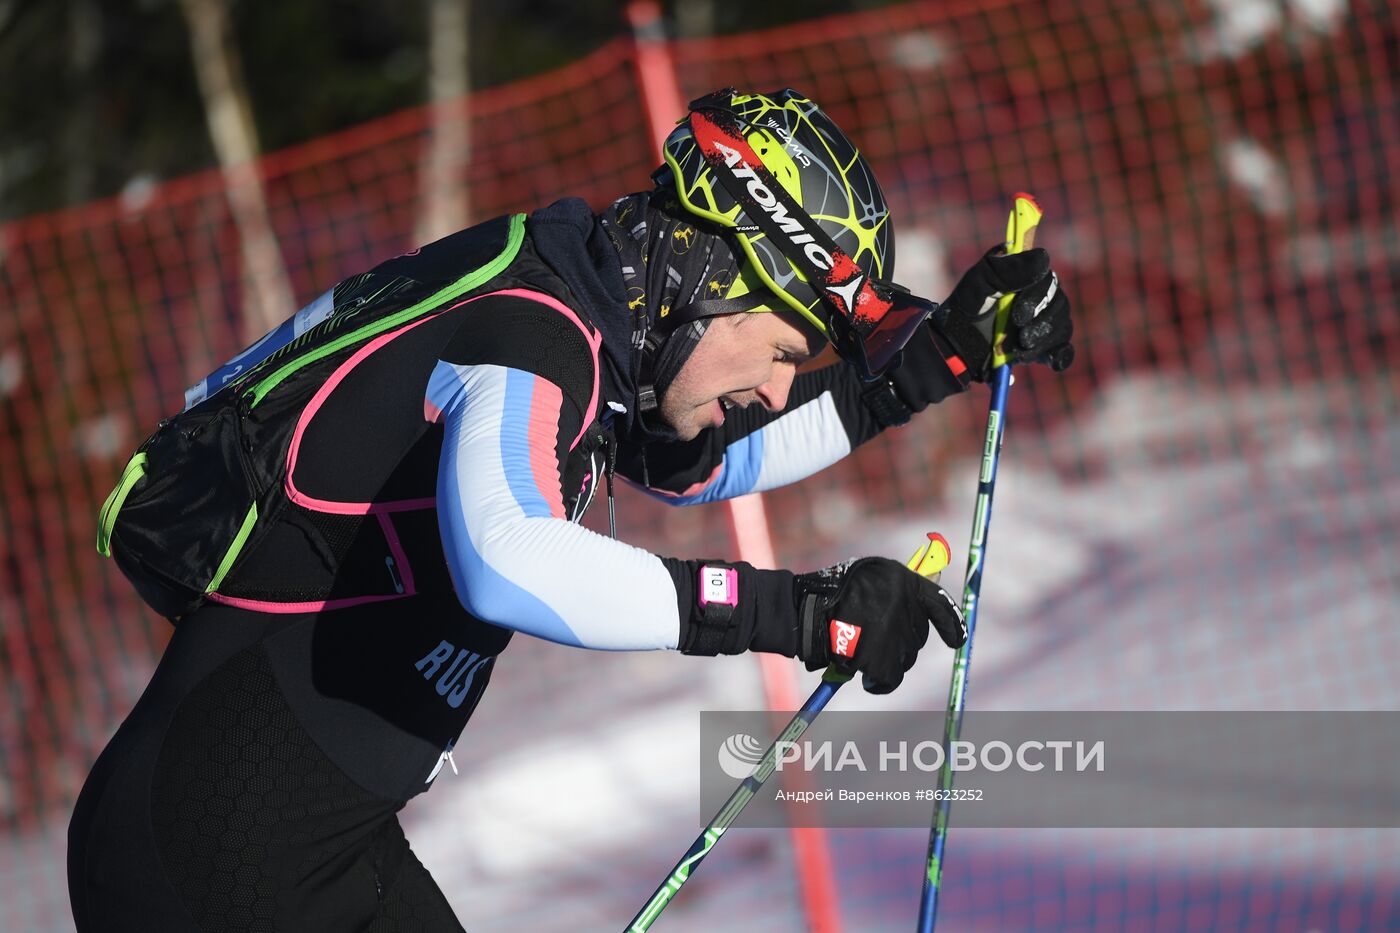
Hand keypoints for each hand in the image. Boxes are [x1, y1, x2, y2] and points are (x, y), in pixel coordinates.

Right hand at [793, 557, 965, 693]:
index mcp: (904, 581)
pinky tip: (862, 676)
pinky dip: (878, 683)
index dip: (951, 625)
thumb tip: (923, 597)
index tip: (957, 641)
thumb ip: (896, 590)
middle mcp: (907, 606)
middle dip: (899, 644)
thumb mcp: (871, 577)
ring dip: (885, 661)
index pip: (940, 605)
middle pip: (916, 637)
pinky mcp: (884, 659)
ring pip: (903, 658)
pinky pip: (889, 679)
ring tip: (858, 651)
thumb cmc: (831, 591)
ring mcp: (897, 634)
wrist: (806, 609)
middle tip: (870, 640)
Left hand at [933, 245, 1074, 380]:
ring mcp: (1041, 322)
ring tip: (1020, 351)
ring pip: (1062, 327)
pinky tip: (1052, 361)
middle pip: (1059, 304)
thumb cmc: (966, 308)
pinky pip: (1063, 350)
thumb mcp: (979, 282)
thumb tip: (1044, 257)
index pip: (1048, 280)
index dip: (1038, 297)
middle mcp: (1039, 297)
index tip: (1018, 314)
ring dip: (1045, 340)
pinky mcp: (1041, 347)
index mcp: (1026, 276)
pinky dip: (1061, 355)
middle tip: (1021, 336)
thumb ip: (1008, 269)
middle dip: (1042, 323)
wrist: (956, 347)